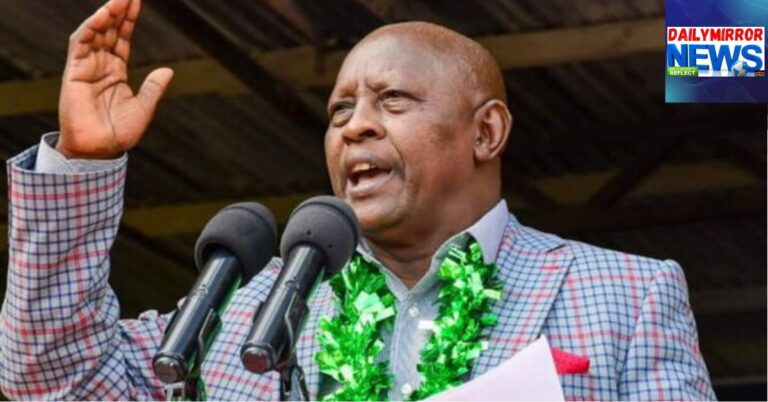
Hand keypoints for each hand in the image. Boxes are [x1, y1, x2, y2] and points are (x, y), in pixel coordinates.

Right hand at [58, 0, 172, 158]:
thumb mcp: (143, 109)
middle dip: (119, 12)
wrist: (99, 150)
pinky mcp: (75, 72)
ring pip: (95, 33)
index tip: (137, 3)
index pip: (122, 39)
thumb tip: (168, 70)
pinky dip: (91, 28)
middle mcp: (100, 66)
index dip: (129, 21)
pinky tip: (104, 15)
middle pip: (109, 31)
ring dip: (106, 15)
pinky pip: (81, 44)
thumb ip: (154, 88)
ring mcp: (86, 67)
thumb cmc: (119, 134)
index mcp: (115, 72)